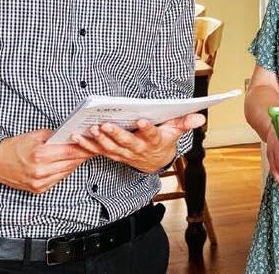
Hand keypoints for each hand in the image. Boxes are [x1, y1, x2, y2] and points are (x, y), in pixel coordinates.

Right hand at [0, 129, 93, 193]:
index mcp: (39, 154)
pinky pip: (58, 179)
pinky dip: (65, 171)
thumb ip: (54, 135)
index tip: (94, 143)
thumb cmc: (15, 146)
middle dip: (83, 155)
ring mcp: (40, 182)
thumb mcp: (34, 135)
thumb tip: (72, 135)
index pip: (70, 151)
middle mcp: (40, 170)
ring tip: (85, 155)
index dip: (84, 148)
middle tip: (94, 148)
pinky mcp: (38, 189)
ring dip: (76, 163)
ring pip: (66, 172)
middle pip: (71, 163)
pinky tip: (70, 164)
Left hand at [72, 113, 204, 173]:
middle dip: (116, 134)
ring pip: (111, 148)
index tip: (142, 120)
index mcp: (154, 141)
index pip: (152, 135)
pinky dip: (88, 145)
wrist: (155, 161)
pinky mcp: (114, 155)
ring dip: (99, 140)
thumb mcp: (176, 130)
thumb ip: (185, 122)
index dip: (147, 129)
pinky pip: (99, 151)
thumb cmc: (164, 139)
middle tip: (105, 124)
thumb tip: (200, 117)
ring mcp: (125, 154)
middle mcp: (139, 149)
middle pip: (127, 142)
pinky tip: (77, 136)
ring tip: (90, 129)